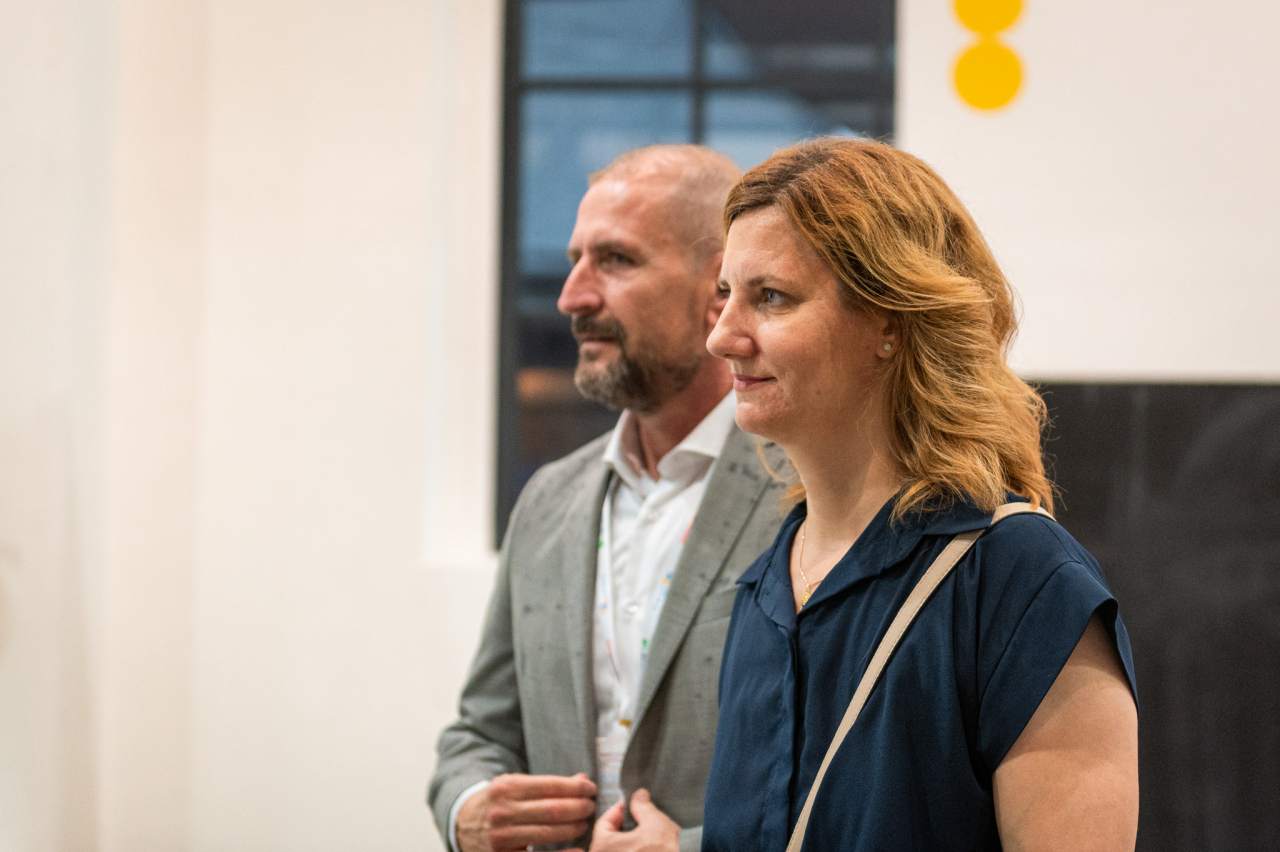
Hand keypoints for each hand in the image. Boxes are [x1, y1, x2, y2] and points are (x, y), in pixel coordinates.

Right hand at [456, 772, 596, 851]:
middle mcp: (502, 811)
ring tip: (585, 823)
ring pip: (547, 833)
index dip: (575, 787)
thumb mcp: (515, 785)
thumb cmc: (499, 802)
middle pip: (551, 810)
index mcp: (506, 787)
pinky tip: (577, 850)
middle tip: (591, 807)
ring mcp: (501, 836)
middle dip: (578, 808)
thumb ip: (546, 784)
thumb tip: (582, 780)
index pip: (549, 785)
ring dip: (572, 828)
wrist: (464, 822)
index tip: (590, 788)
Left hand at [588, 789, 680, 851]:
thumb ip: (643, 807)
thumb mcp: (655, 823)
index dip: (619, 810)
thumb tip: (638, 796)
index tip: (633, 806)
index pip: (604, 822)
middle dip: (625, 829)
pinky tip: (649, 851)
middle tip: (641, 821)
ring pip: (618, 851)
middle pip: (609, 840)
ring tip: (648, 839)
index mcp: (601, 847)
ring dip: (630, 844)